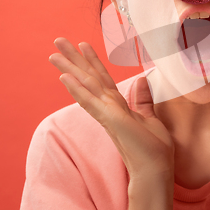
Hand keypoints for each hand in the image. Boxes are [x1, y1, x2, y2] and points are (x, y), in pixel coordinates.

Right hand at [48, 37, 173, 178]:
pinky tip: (64, 77)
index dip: (92, 61)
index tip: (82, 44)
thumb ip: (143, 100)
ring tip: (53, 53)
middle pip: (88, 77)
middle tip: (58, 40)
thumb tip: (141, 80)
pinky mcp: (110, 120)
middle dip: (74, 58)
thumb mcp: (150, 118)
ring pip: (85, 85)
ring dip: (69, 68)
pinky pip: (90, 101)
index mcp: (117, 106)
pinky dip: (77, 89)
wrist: (155, 168)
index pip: (102, 78)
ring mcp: (106, 113)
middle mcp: (108, 107)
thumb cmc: (153, 148)